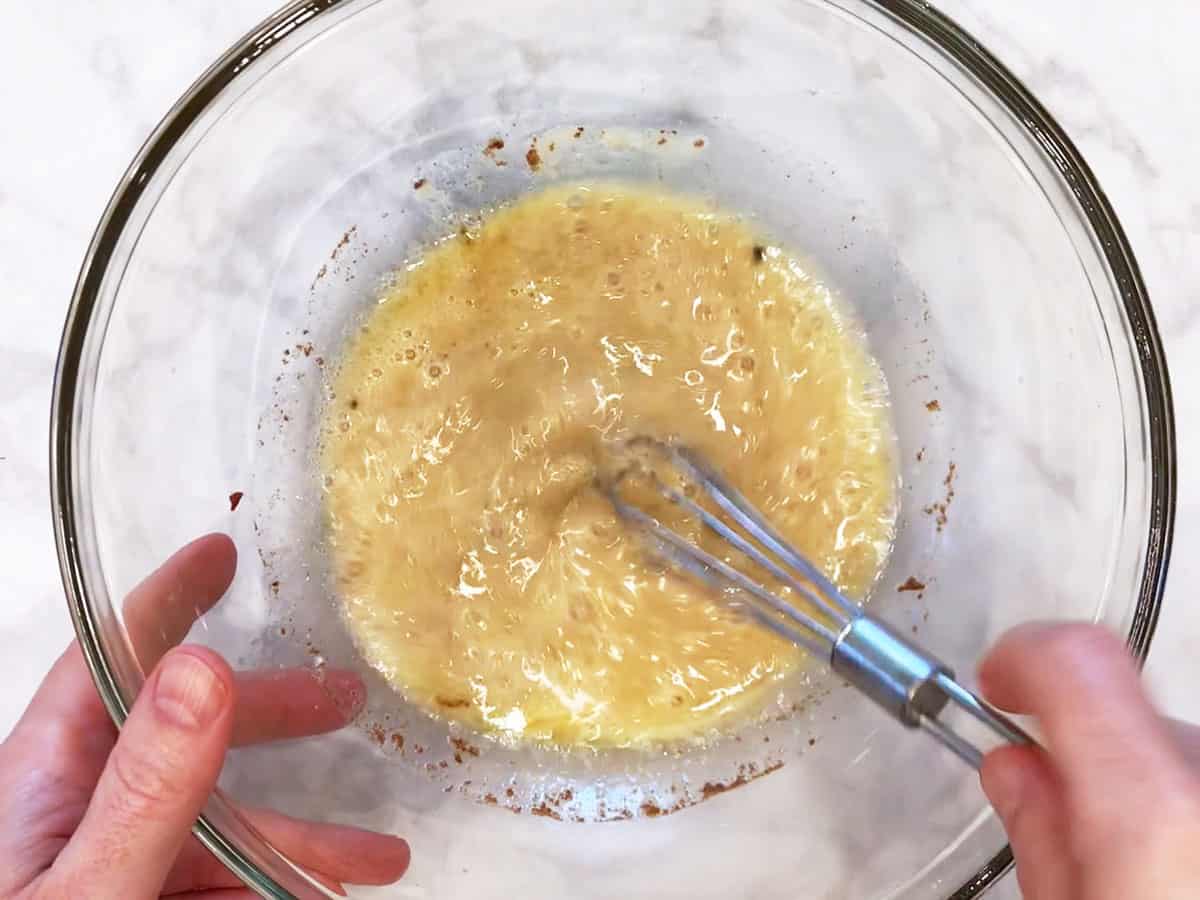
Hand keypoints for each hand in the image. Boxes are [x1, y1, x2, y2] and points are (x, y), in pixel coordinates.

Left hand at [0, 534, 409, 898]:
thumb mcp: (85, 893)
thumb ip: (142, 792)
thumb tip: (202, 668)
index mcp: (44, 781)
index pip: (110, 660)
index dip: (166, 598)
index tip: (223, 553)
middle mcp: (78, 812)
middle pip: (188, 735)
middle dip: (274, 716)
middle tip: (348, 704)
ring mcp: (109, 864)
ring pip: (217, 827)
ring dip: (302, 838)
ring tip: (379, 862)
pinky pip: (211, 883)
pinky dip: (272, 887)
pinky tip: (322, 899)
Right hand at [979, 623, 1199, 899]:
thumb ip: (1035, 833)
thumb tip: (1012, 770)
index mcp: (1149, 807)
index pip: (1074, 658)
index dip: (1020, 655)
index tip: (995, 684)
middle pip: (1121, 703)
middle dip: (1075, 735)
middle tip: (1049, 800)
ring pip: (1170, 739)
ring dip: (1132, 771)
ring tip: (1119, 852)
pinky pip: (1195, 766)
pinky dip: (1176, 796)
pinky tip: (1168, 860)